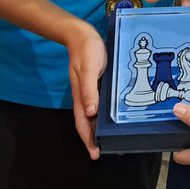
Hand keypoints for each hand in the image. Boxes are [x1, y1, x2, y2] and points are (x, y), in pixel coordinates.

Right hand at [63, 20, 107, 158]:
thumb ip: (89, 90)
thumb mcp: (88, 69)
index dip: (87, 139)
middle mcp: (83, 96)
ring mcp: (88, 90)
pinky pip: (96, 104)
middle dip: (92, 138)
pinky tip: (109, 116)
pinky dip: (101, 114)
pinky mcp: (94, 83)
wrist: (80, 33)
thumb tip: (90, 113)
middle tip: (102, 152)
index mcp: (80, 96)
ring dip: (96, 128)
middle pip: (86, 122)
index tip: (94, 155)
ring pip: (91, 114)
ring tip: (106, 140)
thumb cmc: (86, 51)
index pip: (82, 123)